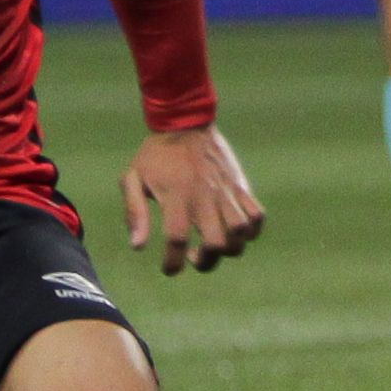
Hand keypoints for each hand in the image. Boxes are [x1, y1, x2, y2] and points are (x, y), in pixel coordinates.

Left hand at [122, 124, 263, 273]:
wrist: (185, 121)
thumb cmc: (155, 155)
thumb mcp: (133, 179)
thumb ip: (134, 213)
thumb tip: (137, 246)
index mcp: (176, 197)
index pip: (177, 240)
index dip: (172, 263)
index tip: (169, 269)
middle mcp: (203, 197)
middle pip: (216, 244)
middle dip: (206, 262)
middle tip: (195, 258)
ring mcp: (226, 191)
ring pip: (240, 233)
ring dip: (230, 248)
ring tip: (217, 245)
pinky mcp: (240, 185)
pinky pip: (257, 215)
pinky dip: (252, 231)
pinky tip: (237, 231)